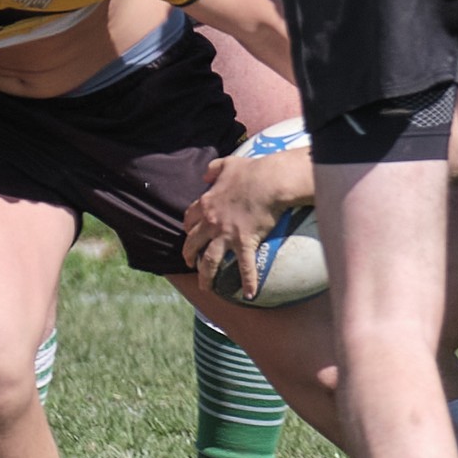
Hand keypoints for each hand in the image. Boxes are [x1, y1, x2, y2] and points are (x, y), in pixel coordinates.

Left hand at [181, 149, 308, 298]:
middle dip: (189, 254)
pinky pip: (245, 267)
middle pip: (193, 242)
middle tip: (189, 263)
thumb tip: (205, 175)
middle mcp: (212, 221)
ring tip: (205, 287)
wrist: (270, 181)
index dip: (188, 227)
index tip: (189, 233)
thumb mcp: (227, 164)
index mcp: (207, 203)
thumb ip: (213, 169)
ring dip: (205, 275)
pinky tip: (249, 294)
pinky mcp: (245, 242)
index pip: (190, 218)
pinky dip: (248, 282)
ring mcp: (227, 234)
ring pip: (209, 260)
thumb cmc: (251, 171)